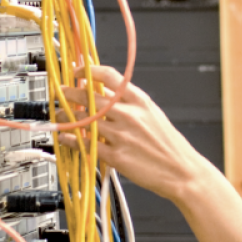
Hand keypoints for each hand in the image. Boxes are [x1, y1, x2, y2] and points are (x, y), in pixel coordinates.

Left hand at [57, 65, 211, 202]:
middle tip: (61, 92)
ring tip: (59, 115)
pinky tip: (65, 137)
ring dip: (66, 116)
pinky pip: (85, 144)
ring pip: (83, 120)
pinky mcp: (115, 156)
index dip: (88, 70)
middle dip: (70, 92)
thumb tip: (104, 92)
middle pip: (90, 96)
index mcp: (141, 101)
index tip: (77, 70)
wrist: (182, 171)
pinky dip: (71, 139)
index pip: (109, 76)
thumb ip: (129, 103)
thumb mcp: (152, 115)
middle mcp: (130, 115)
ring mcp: (121, 135)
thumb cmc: (168, 144)